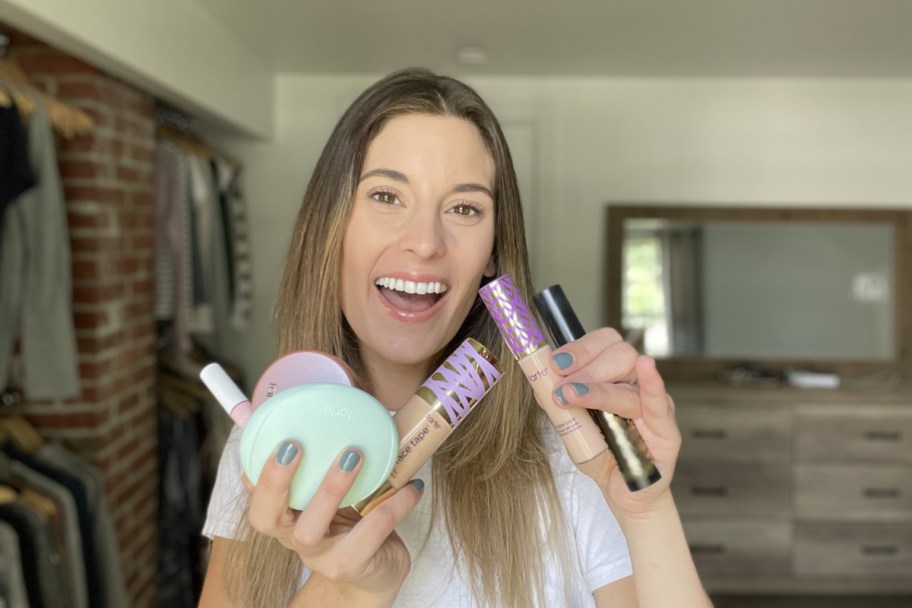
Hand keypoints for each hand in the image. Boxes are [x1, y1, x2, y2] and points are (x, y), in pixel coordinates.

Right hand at [243, 442, 423, 596]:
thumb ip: (329, 463)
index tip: (274, 440)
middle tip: (294, 445)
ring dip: (330, 487)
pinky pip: (372, 530)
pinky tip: (411, 485)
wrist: (378, 570)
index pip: (258, 497)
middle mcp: (295, 538)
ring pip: (311, 529)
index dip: (257, 474)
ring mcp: (321, 556)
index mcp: (286, 518)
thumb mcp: (336, 495)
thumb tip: (342, 408)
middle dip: (276, 481)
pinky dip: (394, 503)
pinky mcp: (351, 565)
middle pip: (267, 517)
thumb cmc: (353, 523)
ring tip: (354, 454)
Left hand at [548, 328, 681, 517]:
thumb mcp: (572, 426)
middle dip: (586, 366)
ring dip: (598, 386)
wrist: (623, 493)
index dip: (580, 347)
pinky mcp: (666, 430)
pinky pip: (658, 402)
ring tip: (571, 396)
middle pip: (619, 354)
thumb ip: (558, 404)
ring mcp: (653, 405)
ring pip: (629, 381)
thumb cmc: (601, 454)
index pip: (605, 343)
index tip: (556, 362)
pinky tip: (647, 367)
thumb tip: (539, 380)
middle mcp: (636, 384)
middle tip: (562, 387)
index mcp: (615, 376)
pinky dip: (651, 383)